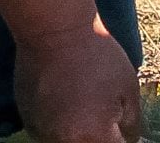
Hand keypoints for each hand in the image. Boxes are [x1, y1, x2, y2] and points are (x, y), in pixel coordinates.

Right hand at [15, 24, 142, 142]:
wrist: (53, 28)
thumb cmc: (97, 55)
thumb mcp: (129, 90)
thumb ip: (131, 125)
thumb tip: (126, 139)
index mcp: (94, 136)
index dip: (119, 137)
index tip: (118, 123)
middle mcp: (64, 140)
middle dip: (98, 136)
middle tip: (101, 113)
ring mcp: (42, 130)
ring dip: (76, 134)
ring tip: (80, 107)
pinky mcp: (27, 118)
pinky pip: (48, 133)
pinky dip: (57, 126)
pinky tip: (63, 102)